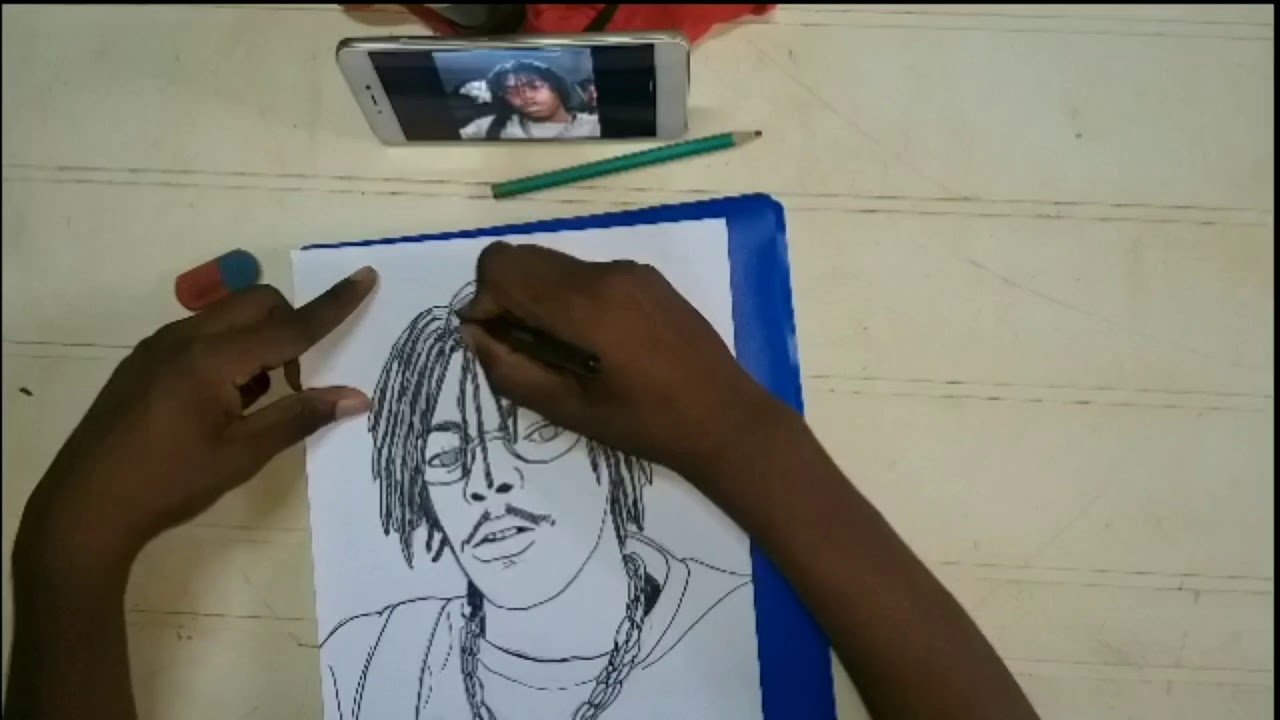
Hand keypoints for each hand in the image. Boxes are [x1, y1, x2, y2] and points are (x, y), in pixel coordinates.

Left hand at [16, 269, 377, 583]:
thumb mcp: (243, 454)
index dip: (333, 306)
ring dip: (259, 341)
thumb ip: (299, 416)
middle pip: (257, 303)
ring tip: (256, 400)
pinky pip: (202, 335)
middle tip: (296, 383)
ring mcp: (159, 346)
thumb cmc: (170, 482)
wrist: (86, 506)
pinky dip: (230, 352)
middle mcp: (185, 338)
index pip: (289, 326)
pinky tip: (222, 403)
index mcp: (212, 359)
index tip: (365, 277)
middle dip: (290, 327)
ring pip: (229, 317)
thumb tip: (357, 396)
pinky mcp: (145, 361)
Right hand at [460, 242, 788, 476]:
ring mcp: (630, 271)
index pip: (501, 267)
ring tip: (565, 353)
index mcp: (584, 304)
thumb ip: (511, 369)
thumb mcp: (567, 410)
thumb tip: (475, 334)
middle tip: (528, 350)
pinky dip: (572, 300)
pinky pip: (588, 276)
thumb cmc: (644, 424)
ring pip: (556, 266)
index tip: (500, 343)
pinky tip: (599, 346)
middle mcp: (605, 272)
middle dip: (509, 299)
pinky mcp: (648, 278)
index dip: (485, 303)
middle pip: (524, 259)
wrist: (725, 417)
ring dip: (541, 300)